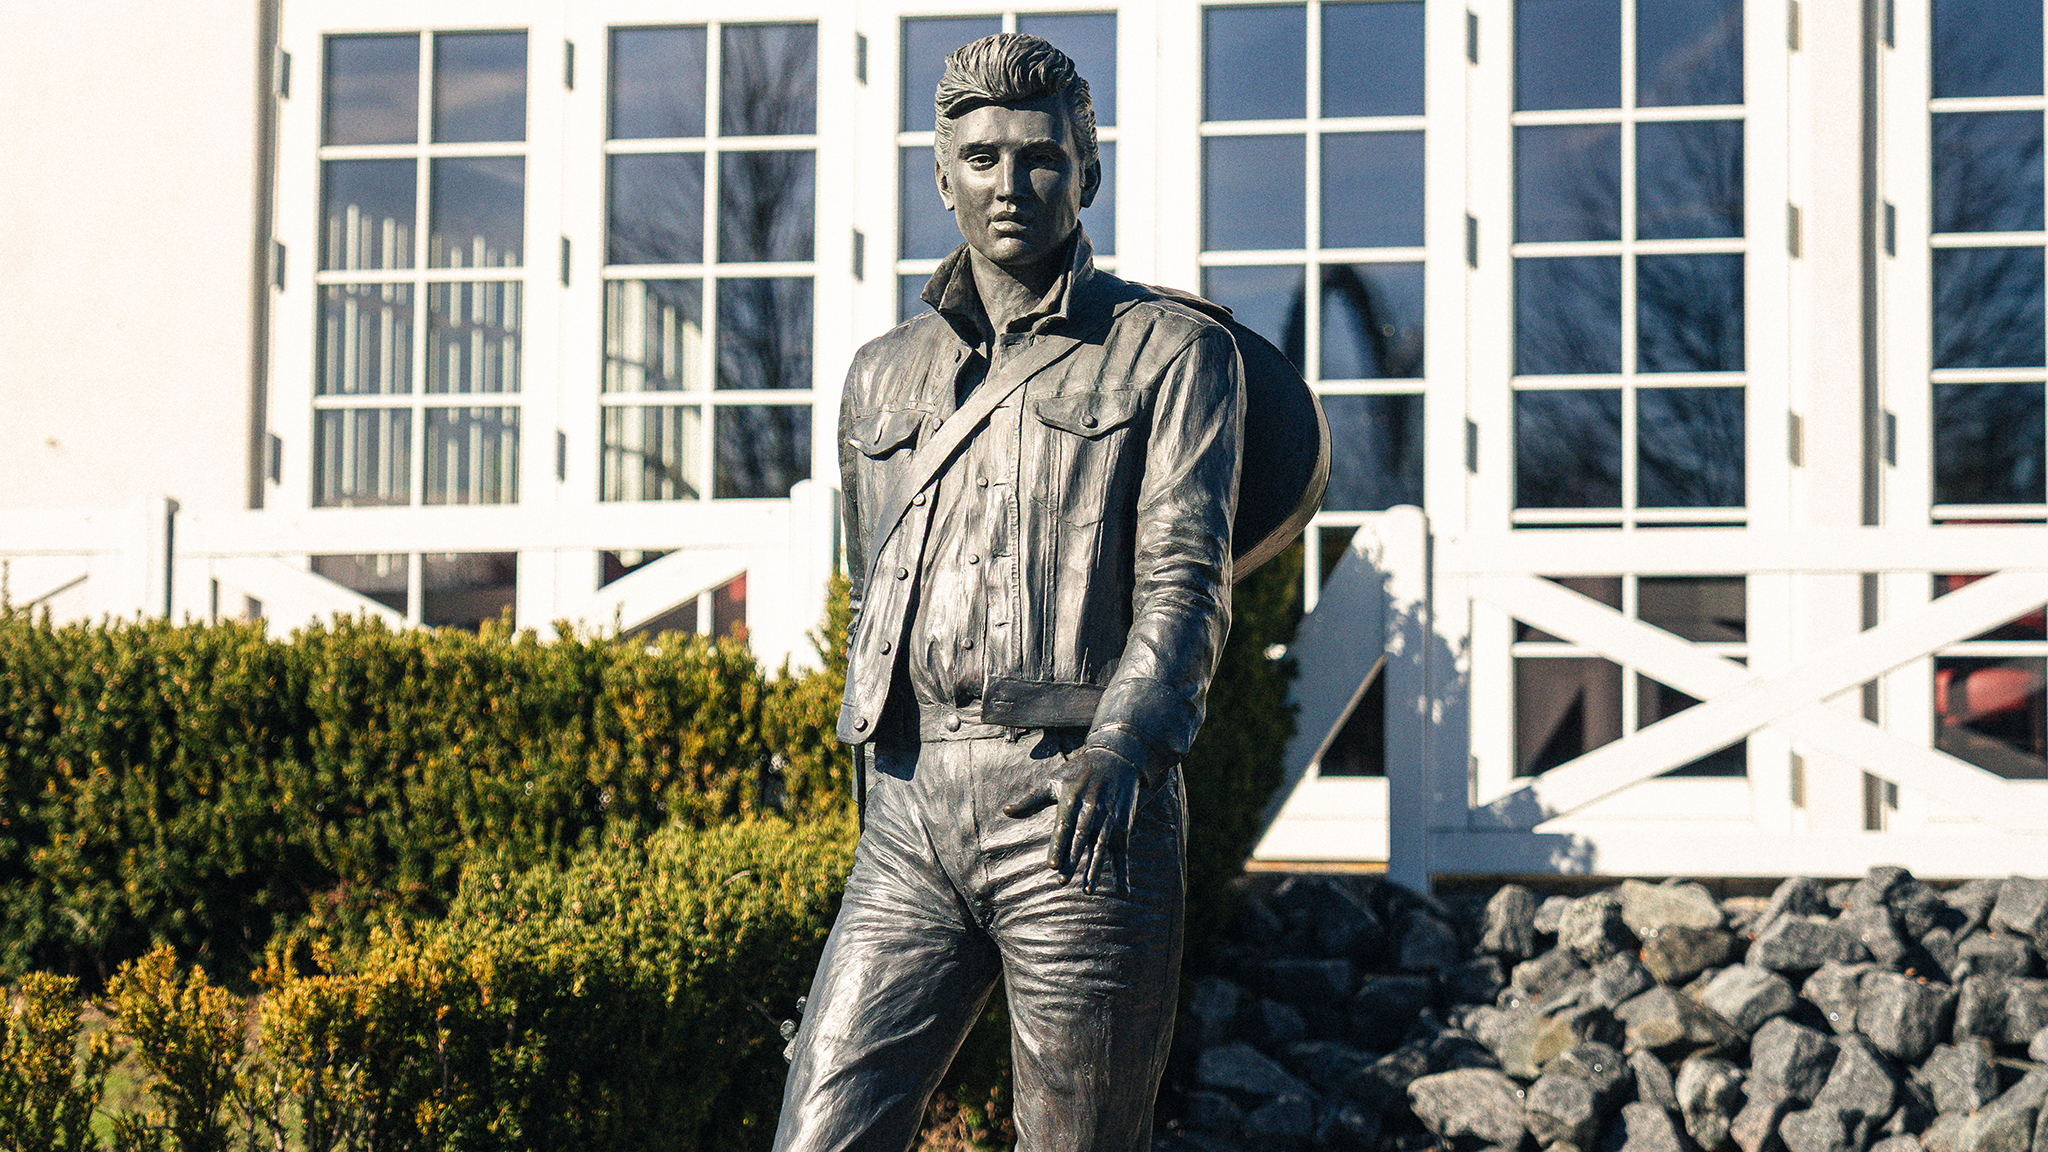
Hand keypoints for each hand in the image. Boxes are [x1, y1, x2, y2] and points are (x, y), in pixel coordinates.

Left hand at [1001, 745, 1142, 892]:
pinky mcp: (1123, 826)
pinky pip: (1122, 853)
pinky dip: (1124, 873)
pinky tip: (1122, 893)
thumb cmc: (1079, 772)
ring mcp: (1109, 819)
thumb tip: (1006, 811)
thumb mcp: (1055, 781)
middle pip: (1081, 840)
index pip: (1064, 827)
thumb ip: (1031, 799)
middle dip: (1072, 860)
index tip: (1052, 865)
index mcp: (1073, 799)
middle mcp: (1092, 810)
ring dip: (1095, 869)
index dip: (1058, 846)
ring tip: (1087, 890)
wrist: (1117, 758)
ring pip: (1101, 847)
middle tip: (1062, 880)